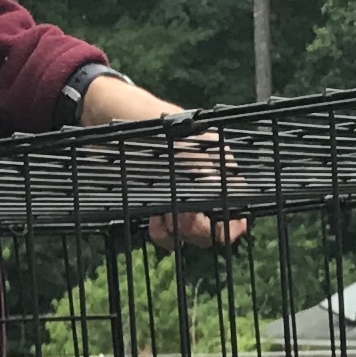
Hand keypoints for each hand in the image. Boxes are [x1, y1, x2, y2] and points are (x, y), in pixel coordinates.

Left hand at [78, 72, 247, 247]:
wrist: (117, 121)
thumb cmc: (157, 127)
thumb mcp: (187, 149)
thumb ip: (206, 177)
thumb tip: (220, 207)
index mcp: (222, 170)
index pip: (238, 206)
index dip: (232, 223)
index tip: (216, 226)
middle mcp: (207, 187)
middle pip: (215, 227)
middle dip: (197, 226)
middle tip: (181, 214)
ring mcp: (184, 199)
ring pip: (191, 234)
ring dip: (177, 231)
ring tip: (162, 216)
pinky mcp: (162, 207)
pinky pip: (169, 235)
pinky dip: (162, 234)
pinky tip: (153, 219)